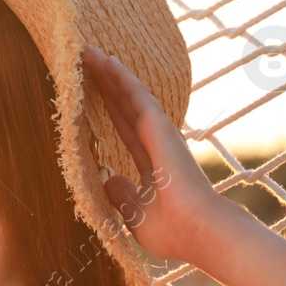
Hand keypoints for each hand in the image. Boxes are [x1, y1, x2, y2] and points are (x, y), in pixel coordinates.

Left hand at [82, 43, 232, 261]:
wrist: (200, 233)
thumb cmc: (174, 233)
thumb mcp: (135, 217)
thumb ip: (121, 196)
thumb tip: (108, 178)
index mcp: (151, 165)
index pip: (122, 130)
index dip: (107, 110)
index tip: (89, 94)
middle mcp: (156, 144)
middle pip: (123, 107)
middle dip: (104, 85)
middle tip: (85, 61)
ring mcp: (160, 134)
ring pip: (129, 95)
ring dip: (108, 73)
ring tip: (88, 52)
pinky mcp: (160, 128)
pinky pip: (136, 97)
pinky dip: (120, 78)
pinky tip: (105, 61)